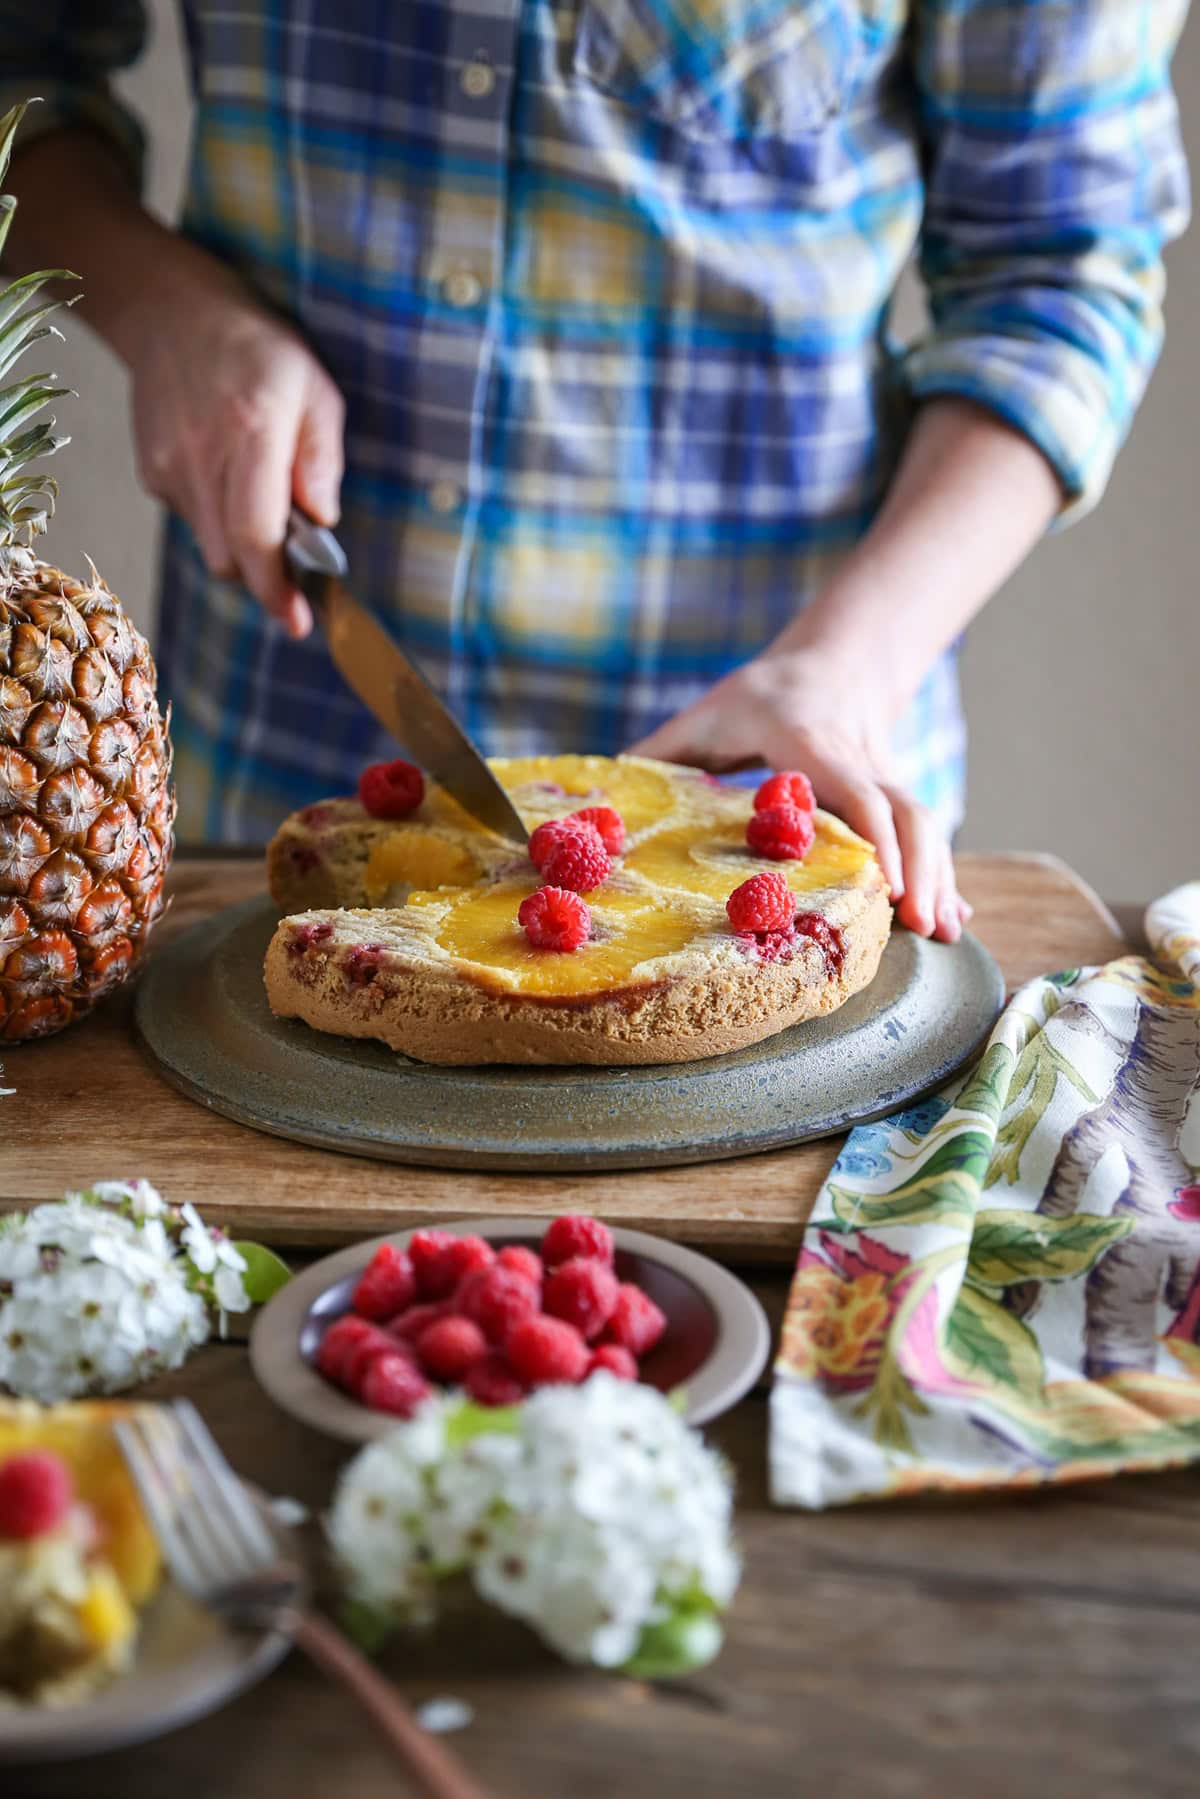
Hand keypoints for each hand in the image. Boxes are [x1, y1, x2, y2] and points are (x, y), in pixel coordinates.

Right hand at [127, 274, 343, 636]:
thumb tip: (323, 522)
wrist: (169, 311)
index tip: (299, 622)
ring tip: (260, 495)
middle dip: (267, 578)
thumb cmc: (256, 348)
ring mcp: (167, 467)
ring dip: (243, 545)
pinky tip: (228, 473)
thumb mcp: (315, 387)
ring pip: (211, 547)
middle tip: (297, 569)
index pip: (256, 535)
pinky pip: (193, 520)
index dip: (277, 590)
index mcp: (250, 432)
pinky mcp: (150, 473)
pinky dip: (218, 518)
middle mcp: (200, 457)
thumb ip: (323, 459)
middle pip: (231, 559)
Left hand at [630, 648, 969, 942]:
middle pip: (905, 813)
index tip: (880, 880)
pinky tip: (954, 922)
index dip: (872, 834)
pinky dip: (943, 879)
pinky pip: (927, 840)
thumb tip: (599, 810)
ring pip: (926, 827)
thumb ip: (660, 756)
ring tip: (944, 934)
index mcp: (809, 743)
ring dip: (939, 879)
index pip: (852, 789)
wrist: (829, 666)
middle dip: (919, 868)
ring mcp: (885, 782)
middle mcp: (858, 763)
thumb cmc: (754, 699)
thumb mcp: (704, 716)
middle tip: (918, 924)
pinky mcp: (897, 801)